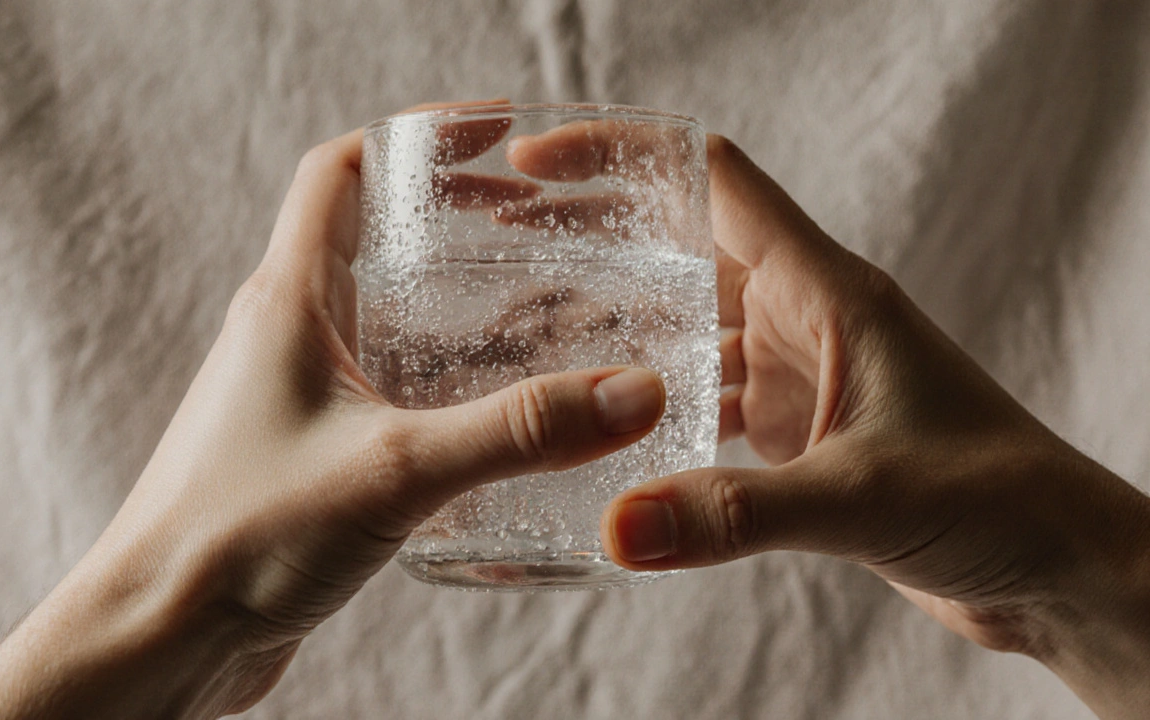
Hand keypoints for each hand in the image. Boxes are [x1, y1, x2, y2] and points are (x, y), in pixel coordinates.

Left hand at [0, 101, 667, 719]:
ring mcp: (291, 391)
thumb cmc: (239, 538)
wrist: (159, 634)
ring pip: (375, 313)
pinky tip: (487, 412)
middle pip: (366, 232)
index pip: (340, 170)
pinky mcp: (305, 449)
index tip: (495, 134)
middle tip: (529, 218)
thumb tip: (630, 393)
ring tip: (529, 304)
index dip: (415, 135)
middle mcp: (284, 332)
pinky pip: (378, 384)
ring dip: (445, 297)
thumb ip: (517, 431)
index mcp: (288, 299)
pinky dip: (435, 374)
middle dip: (448, 213)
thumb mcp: (396, 470)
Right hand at [504, 126, 1149, 718]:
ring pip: (690, 331)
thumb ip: (734, 513)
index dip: (627, 155)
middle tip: (507, 248)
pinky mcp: (798, 430)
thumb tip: (618, 528)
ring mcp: (801, 374)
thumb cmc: (997, 498)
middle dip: (600, 244)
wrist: (1056, 566)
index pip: (715, 184)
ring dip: (623, 334)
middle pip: (685, 251)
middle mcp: (807, 318)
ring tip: (535, 340)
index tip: (543, 160)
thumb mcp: (859, 496)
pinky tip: (608, 431)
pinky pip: (707, 400)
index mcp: (827, 290)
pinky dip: (657, 410)